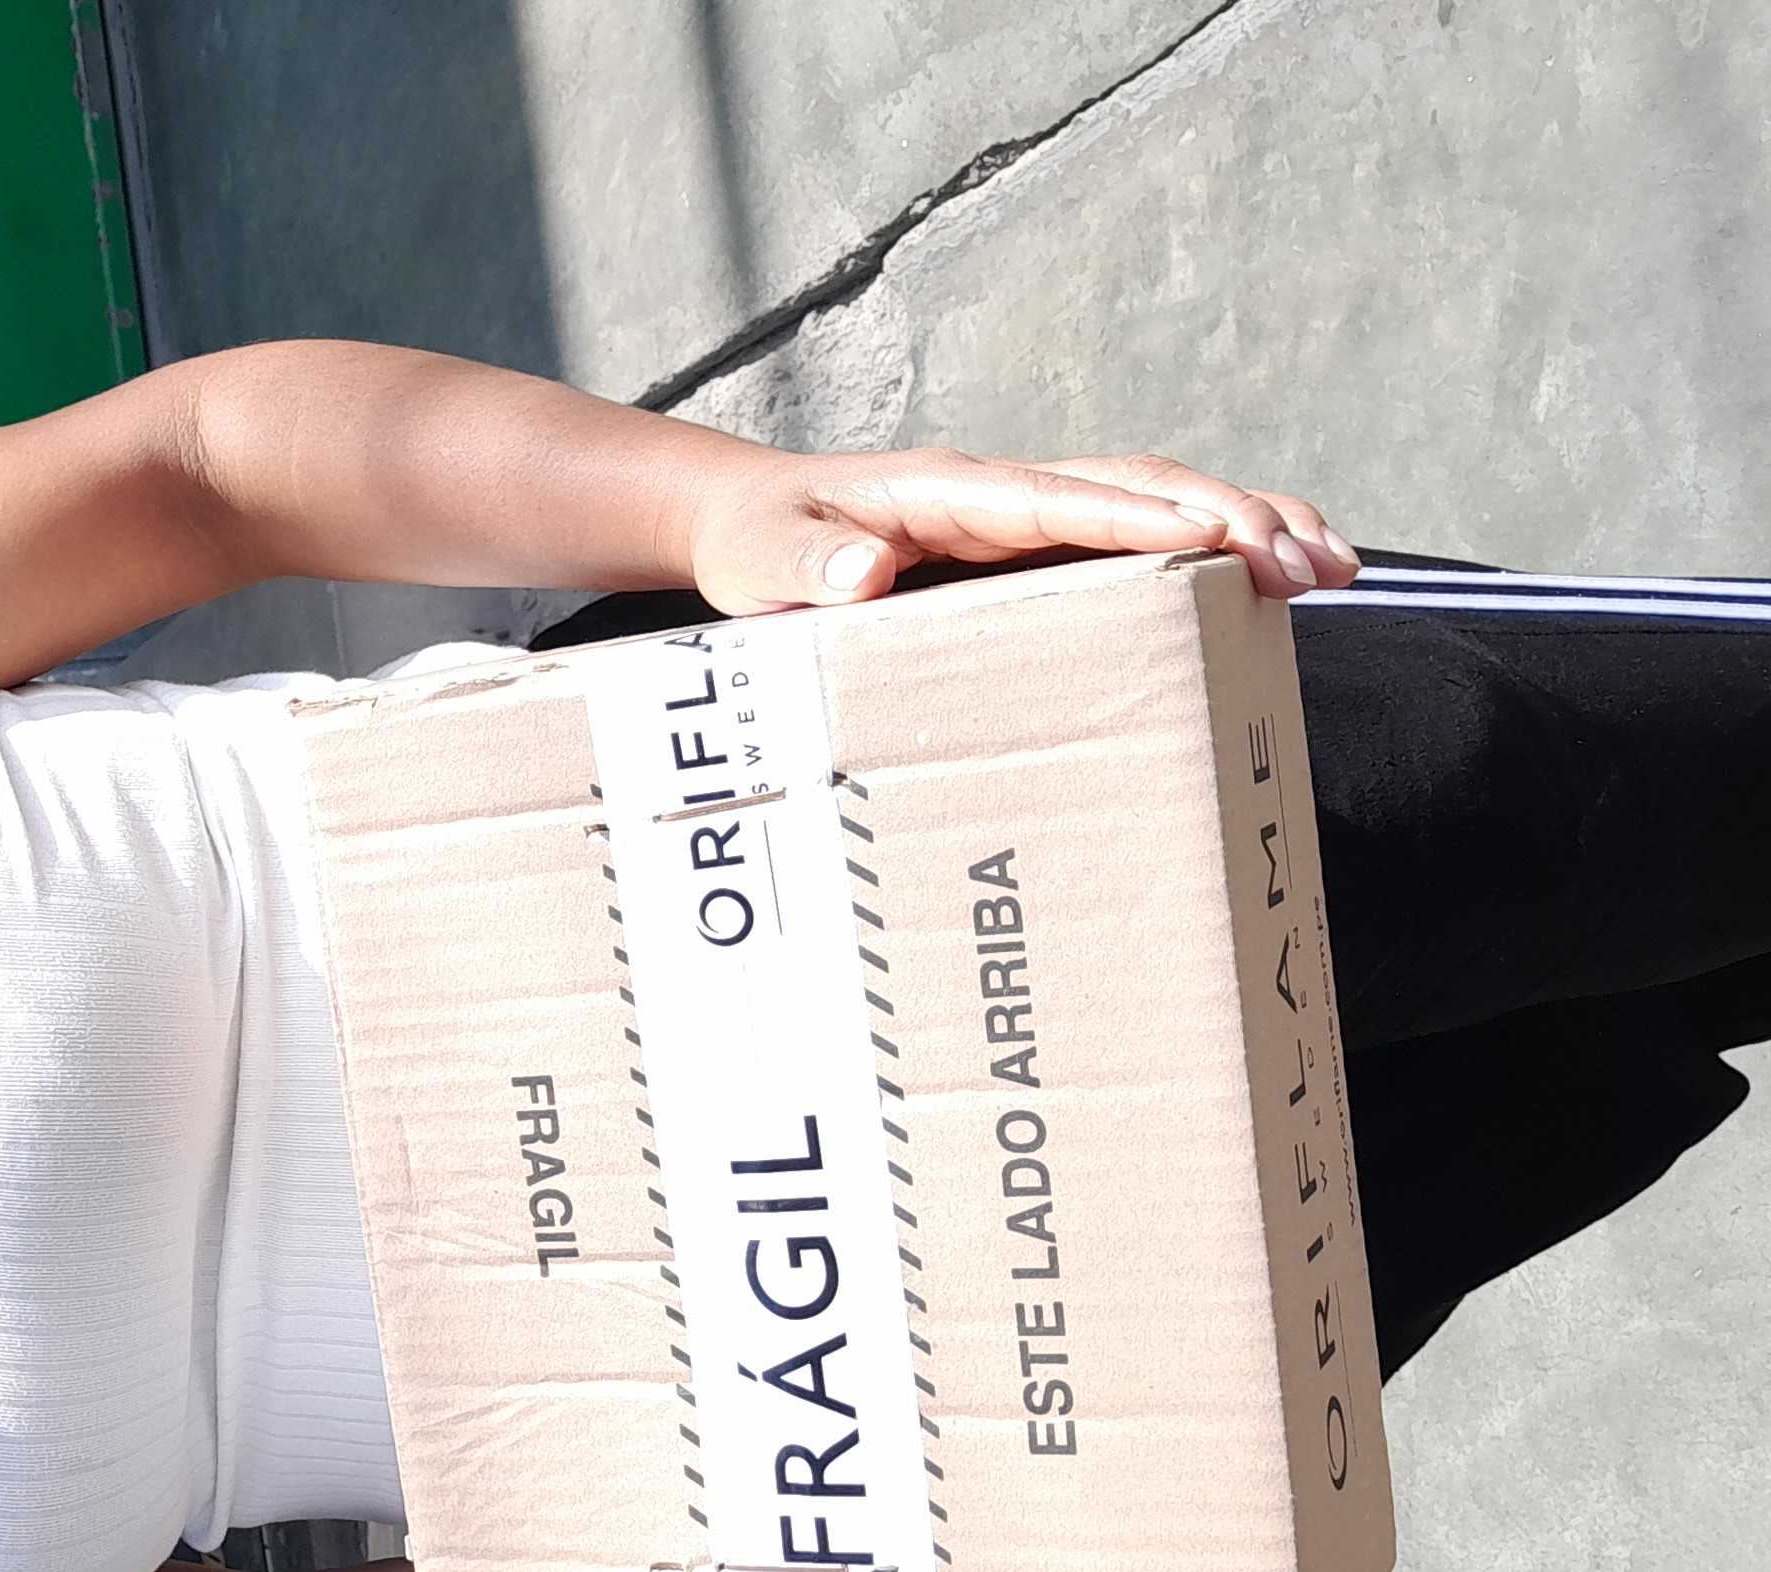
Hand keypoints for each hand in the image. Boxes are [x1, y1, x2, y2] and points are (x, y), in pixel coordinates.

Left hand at [684, 446, 1359, 612]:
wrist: (745, 522)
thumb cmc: (756, 542)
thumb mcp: (762, 560)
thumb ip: (808, 566)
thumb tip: (866, 570)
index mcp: (950, 490)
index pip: (1066, 498)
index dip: (1147, 520)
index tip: (1226, 542)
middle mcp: (1005, 489)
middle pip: (1141, 486)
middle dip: (1236, 519)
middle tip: (1317, 567)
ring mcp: (1026, 512)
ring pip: (1156, 501)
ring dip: (1246, 526)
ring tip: (1330, 568)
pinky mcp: (1031, 542)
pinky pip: (1133, 535)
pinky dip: (1206, 550)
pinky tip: (1263, 582)